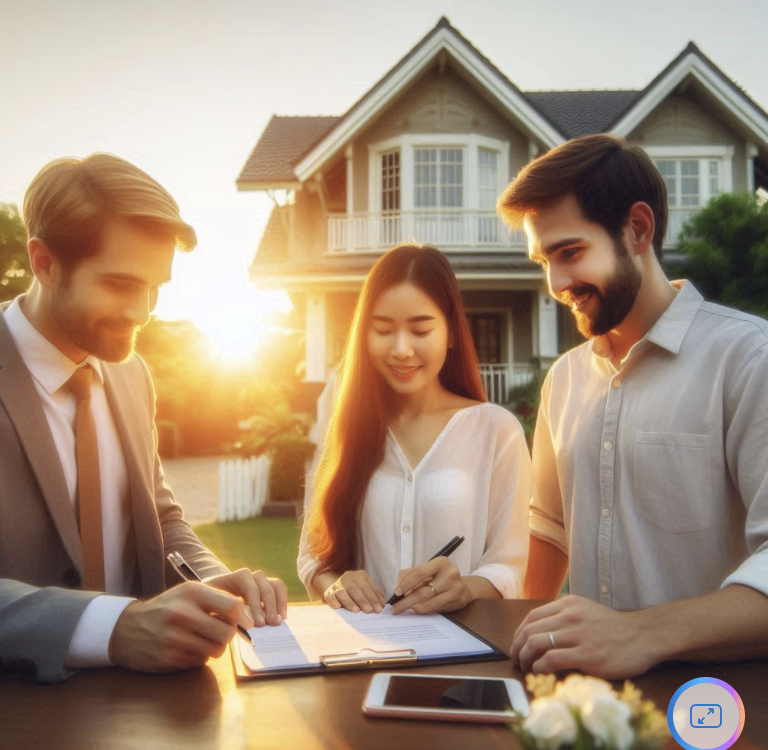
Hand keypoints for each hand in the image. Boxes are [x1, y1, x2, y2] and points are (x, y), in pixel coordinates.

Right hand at [109, 582, 241, 672]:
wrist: (125, 629)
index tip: (243, 620)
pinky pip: (200, 661)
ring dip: (215, 646)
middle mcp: (183, 614)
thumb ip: (216, 599)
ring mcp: (175, 638)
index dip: (242, 615)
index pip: (232, 606)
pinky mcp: (170, 659)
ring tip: (202, 638)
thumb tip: (247, 614)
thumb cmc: (165, 608)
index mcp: (191, 593)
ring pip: (216, 650)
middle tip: (220, 631)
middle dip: (228, 634)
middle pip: (227, 633)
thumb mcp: (187, 593)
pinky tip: (186, 647)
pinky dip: (199, 655)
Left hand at [204, 568, 287, 626]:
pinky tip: (281, 617)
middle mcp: (248, 576)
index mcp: (231, 578)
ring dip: (278, 603)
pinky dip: (282, 602)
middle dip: (267, 605)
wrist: (209, 605)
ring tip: (277, 622)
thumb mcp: (210, 611)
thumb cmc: (209, 610)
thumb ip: (224, 615)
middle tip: (268, 624)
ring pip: (275, 584)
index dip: (254, 603)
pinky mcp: (266, 589)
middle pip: (263, 584)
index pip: (247, 583)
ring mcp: (259, 581)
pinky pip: (279, 589)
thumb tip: (243, 625)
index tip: (256, 624)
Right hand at [323, 570, 384, 612]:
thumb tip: (383, 604)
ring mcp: (337, 584)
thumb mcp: (366, 587)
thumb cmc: (355, 588)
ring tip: (356, 610)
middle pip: (356, 589)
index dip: (374, 597)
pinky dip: (335, 602)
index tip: (380, 608)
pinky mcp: (328, 592)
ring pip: (343, 592)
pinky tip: (339, 607)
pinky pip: (331, 597)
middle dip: (364, 600)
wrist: (334, 582)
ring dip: (350, 602)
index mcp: (359, 575)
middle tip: (370, 611)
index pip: (367, 586)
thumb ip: (374, 593)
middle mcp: (348, 577)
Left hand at [390, 557, 472, 614]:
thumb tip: (396, 587)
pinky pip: (437, 608)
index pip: (419, 573)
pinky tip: (418, 610)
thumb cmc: (440, 577)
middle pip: (424, 591)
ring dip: (415, 607)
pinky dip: (425, 610)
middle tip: (395, 608)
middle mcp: (450, 574)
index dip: (406, 583)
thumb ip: (411, 574)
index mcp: (441, 562)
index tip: (396, 592)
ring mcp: (456, 588)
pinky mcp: (458, 601)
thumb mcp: (427, 570)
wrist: (463, 587)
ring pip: (430, 602)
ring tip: (406, 609)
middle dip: (406, 601)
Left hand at [510, 595, 656, 678]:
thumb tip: (539, 632)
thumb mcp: (586, 610)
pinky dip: (539, 667)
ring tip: (525, 667)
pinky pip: (551, 659)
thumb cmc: (614, 628)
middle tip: (516, 660)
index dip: (518, 633)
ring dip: (524, 658)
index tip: (516, 645)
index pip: (531, 617)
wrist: (644, 636)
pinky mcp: (586, 655)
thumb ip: (564, 616)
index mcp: (568, 604)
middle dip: (517, 647)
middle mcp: (570, 616)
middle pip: (530, 630)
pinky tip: (540, 672)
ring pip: (536, 643)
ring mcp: (577, 635)